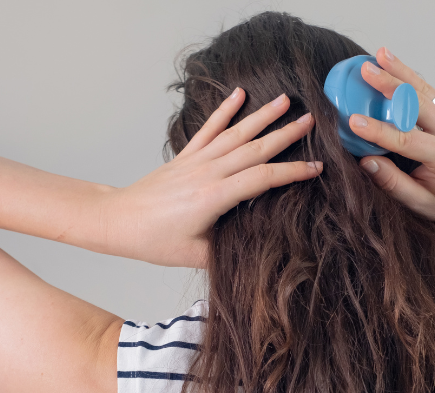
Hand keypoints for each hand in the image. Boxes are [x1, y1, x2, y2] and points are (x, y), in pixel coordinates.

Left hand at [100, 89, 321, 267]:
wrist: (118, 221)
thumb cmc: (154, 241)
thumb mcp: (196, 256)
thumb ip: (228, 250)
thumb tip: (257, 247)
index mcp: (215, 197)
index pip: (263, 178)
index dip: (292, 172)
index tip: (316, 168)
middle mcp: (208, 173)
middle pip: (254, 148)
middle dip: (286, 134)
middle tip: (311, 121)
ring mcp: (196, 161)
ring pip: (236, 133)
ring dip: (262, 116)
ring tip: (285, 100)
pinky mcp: (185, 157)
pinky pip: (209, 129)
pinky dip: (224, 110)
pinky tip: (239, 94)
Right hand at [346, 47, 434, 231]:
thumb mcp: (420, 203)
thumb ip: (393, 183)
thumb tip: (365, 161)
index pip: (405, 139)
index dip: (378, 130)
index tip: (354, 121)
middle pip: (417, 102)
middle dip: (390, 85)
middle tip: (365, 71)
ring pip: (423, 90)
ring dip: (400, 71)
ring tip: (379, 54)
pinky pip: (427, 91)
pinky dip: (409, 76)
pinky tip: (392, 62)